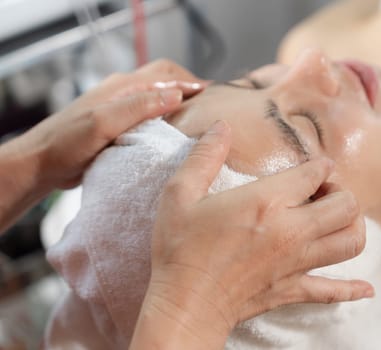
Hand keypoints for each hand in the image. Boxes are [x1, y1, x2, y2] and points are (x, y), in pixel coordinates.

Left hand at [18, 60, 204, 189]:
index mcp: (123, 87)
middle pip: (164, 80)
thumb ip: (139, 106)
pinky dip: (166, 118)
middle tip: (210, 104)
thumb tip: (176, 93)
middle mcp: (124, 94)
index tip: (215, 95)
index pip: (166, 74)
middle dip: (188, 86)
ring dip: (178, 102)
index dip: (192, 81)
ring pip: (157, 98)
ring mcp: (121, 109)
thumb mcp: (104, 122)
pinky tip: (174, 134)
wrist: (42, 164)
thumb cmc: (67, 143)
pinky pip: (149, 116)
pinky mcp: (119, 125)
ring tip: (198, 117)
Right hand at [132, 121, 371, 349]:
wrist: (184, 304)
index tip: (313, 169)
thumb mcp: (180, 194)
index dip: (320, 166)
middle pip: (346, 205)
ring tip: (336, 222)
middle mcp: (291, 230)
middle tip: (322, 194)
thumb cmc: (179, 248)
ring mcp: (296, 262)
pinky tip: (366, 288)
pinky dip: (352, 289)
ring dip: (353, 228)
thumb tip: (221, 126)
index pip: (316, 173)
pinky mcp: (292, 289)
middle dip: (341, 193)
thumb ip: (205, 156)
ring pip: (351, 242)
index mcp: (266, 201)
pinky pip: (334, 291)